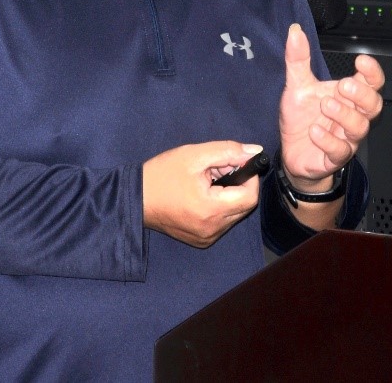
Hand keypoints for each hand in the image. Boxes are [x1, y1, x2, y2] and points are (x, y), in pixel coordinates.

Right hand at [142, 141, 263, 247]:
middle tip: (216, 170)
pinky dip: (218, 208)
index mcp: (211, 210)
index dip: (249, 177)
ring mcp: (207, 238)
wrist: (135, 198)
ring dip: (228, 196)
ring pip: (234, 215)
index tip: (236, 163)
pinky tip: (200, 196)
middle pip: (244, 206)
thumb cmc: (163, 174)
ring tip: (206, 183)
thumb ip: (228, 151)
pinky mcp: (201, 241)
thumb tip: (256, 151)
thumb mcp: (194, 155)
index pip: (250, 197)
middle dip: (237, 185)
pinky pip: (222, 223)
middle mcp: (213, 230)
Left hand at [278, 23, 382, 188]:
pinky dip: (328, 140)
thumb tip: (295, 31)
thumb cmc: (301, 120)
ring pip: (360, 127)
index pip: (371, 82)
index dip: (372, 72)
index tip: (361, 61)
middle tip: (344, 85)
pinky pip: (339, 151)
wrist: (292, 153)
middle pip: (373, 105)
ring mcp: (345, 138)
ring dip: (345, 115)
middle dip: (362, 94)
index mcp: (347, 97)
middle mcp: (350, 116)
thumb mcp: (297, 86)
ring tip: (325, 105)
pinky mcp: (333, 157)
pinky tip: (314, 131)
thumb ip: (298, 60)